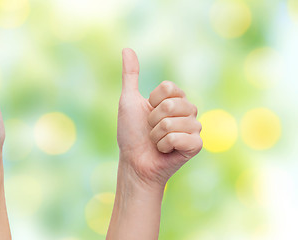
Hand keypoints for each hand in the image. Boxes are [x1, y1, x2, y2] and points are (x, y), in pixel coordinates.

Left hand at [117, 48, 201, 187]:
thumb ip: (130, 75)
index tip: (147, 113)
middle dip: (153, 120)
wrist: (134, 162)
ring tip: (157, 142)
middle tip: (151, 131)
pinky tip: (166, 151)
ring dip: (156, 135)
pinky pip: (181, 137)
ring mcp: (194, 128)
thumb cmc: (131, 134)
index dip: (152, 101)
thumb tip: (126, 49)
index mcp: (175, 99)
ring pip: (173, 122)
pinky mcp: (196, 145)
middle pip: (172, 104)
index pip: (169, 87)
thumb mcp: (129, 101)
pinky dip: (165, 146)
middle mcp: (188, 111)